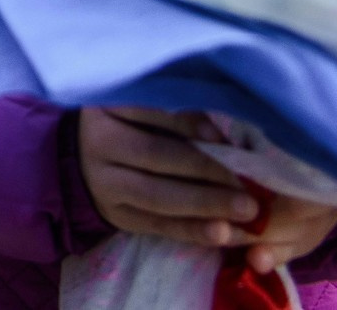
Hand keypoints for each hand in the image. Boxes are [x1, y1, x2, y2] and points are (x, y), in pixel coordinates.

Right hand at [79, 108, 336, 273]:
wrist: (87, 155)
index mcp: (106, 105)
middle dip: (207, 169)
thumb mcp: (142, 103)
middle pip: (156, 155)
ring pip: (157, 196)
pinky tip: (222, 233)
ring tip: (246, 212)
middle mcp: (98, 142)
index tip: (222, 136)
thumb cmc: (132, 120)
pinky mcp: (116, 215)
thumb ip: (178, 109)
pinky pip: (156, 226)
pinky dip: (192, 230)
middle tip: (249, 182)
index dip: (186, 122)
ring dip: (205, 205)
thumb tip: (230, 131)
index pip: (147, 110)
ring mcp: (103, 183)